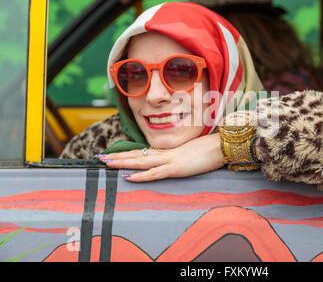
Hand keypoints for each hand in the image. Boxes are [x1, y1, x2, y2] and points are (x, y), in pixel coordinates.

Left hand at [98, 133, 224, 181]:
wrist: (221, 145)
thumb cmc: (210, 150)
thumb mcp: (192, 155)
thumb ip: (181, 158)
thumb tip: (177, 162)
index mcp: (169, 152)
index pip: (143, 153)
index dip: (128, 154)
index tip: (115, 155)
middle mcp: (166, 154)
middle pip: (137, 155)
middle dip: (118, 157)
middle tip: (101, 158)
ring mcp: (170, 160)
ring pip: (141, 161)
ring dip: (122, 162)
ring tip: (106, 163)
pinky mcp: (176, 168)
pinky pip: (155, 173)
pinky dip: (141, 175)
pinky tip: (128, 177)